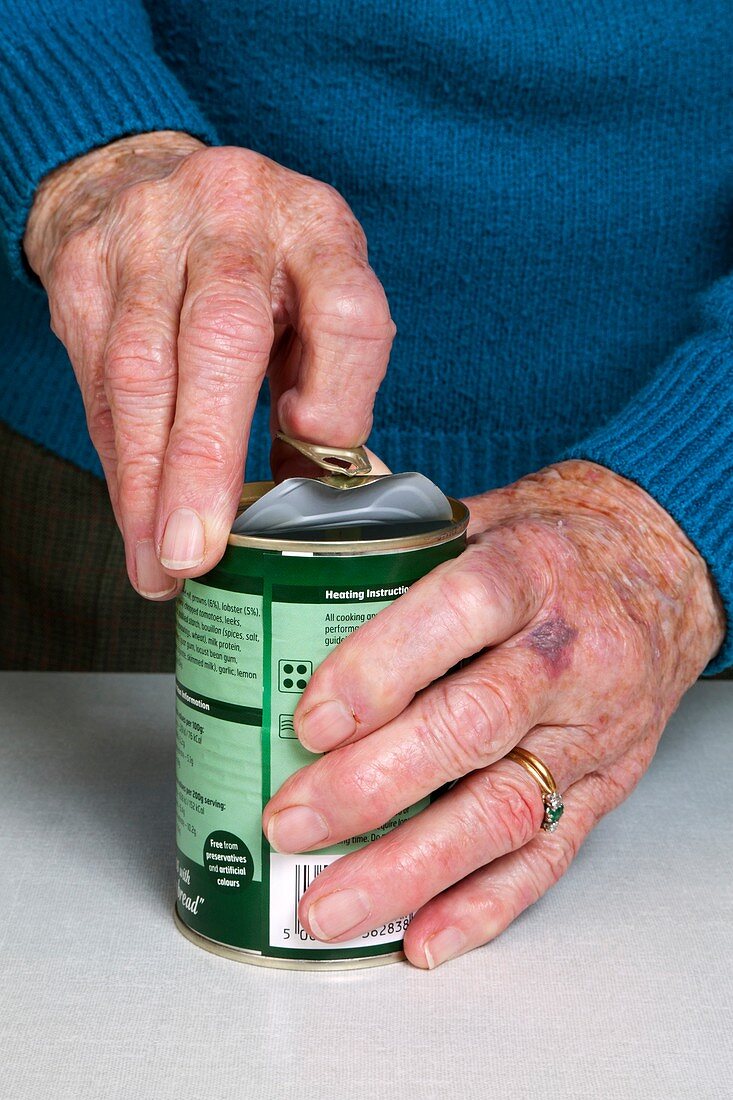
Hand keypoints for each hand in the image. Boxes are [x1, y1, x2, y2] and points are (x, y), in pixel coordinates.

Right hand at [24, 132, 393, 597]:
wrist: (143, 181)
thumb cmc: (255, 262)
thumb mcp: (313, 300)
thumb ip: (328, 386)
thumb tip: (319, 495)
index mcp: (316, 228)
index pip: (347, 309)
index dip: (338, 390)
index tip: (314, 441)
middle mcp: (234, 218)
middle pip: (222, 338)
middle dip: (206, 460)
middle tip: (197, 552)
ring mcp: (148, 237)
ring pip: (140, 369)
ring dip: (146, 482)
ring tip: (159, 562)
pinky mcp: (86, 271)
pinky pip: (98, 381)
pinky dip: (119, 460)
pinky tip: (133, 515)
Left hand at [262, 460, 723, 967]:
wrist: (667, 564)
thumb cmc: (563, 540)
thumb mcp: (484, 510)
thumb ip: (395, 539)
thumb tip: (289, 556)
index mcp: (531, 570)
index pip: (458, 613)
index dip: (382, 668)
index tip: (313, 717)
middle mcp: (568, 655)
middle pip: (472, 727)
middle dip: (372, 785)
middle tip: (291, 820)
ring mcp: (592, 729)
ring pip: (504, 809)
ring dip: (410, 868)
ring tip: (330, 902)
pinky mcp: (606, 784)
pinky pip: (548, 855)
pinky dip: (482, 904)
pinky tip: (421, 934)